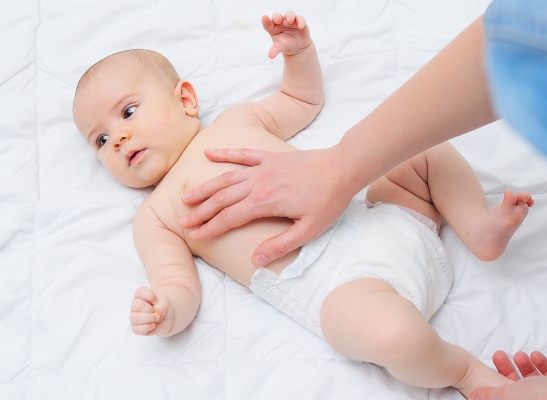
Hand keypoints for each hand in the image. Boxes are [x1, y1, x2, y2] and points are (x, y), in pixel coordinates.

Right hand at [129, 286, 173, 336]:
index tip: (156, 300)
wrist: (167, 318)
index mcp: (140, 296)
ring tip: (157, 319)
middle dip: (151, 309)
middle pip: (138, 305)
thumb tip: (155, 312)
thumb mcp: (165, 301)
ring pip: (135, 318)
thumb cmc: (163, 307)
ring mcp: (134, 318)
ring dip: (149, 318)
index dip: (150, 296)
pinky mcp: (136, 328)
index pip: (140, 292)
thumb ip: (161, 304)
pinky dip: (146, 328)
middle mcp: (135, 306)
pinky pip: (136, 330)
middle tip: (157, 311)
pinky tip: (153, 325)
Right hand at [179, 147, 355, 265]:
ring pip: (226, 177)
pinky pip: (243, 154)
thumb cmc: (328, 200)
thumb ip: (280, 245)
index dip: (210, 228)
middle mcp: (258, 183)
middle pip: (222, 198)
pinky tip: (209, 154)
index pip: (229, 218)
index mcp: (264, 202)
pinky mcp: (271, 157)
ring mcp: (263, 168)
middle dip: (201, 211)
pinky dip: (225, 153)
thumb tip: (255, 260)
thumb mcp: (309, 230)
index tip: (195, 236)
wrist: (342, 168)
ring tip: (186, 196)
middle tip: (184, 221)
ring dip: (205, 187)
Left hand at [262, 11, 309, 57]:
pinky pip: (300, 19)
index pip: (267, 23)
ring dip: (289, 16)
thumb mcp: (280, 47)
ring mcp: (290, 21)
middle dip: (277, 17)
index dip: (265, 20)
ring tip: (290, 21)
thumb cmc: (286, 45)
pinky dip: (300, 21)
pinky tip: (300, 27)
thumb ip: (275, 49)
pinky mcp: (299, 21)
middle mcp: (281, 22)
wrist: (298, 47)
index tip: (264, 17)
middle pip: (277, 16)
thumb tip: (270, 56)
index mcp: (273, 28)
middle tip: (278, 20)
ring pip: (289, 14)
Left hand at [469, 351, 546, 399]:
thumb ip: (492, 396)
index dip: (494, 387)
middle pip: (517, 388)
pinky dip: (542, 366)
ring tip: (519, 354)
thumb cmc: (545, 398)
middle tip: (499, 355)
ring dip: (525, 366)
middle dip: (507, 370)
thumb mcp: (510, 395)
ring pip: (534, 381)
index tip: (488, 371)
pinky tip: (536, 355)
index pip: (505, 398)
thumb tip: (474, 397)